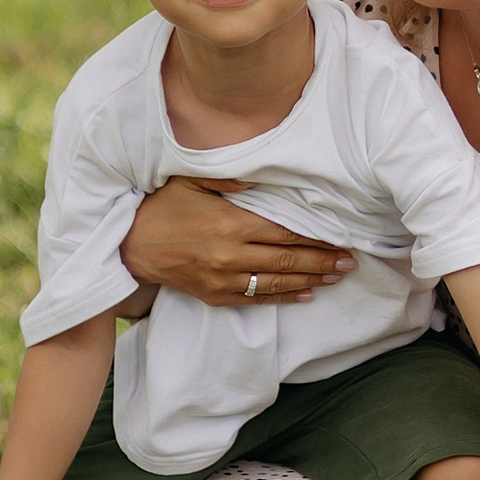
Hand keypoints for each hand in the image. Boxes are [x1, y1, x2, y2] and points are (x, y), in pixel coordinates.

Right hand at [122, 176, 353, 308]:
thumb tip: (258, 178)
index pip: (285, 232)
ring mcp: (224, 279)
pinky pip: (257, 300)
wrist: (129, 247)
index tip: (340, 238)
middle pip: (288, 260)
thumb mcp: (191, 181)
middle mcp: (231, 255)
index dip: (315, 237)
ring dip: (311, 280)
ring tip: (336, 277)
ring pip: (277, 282)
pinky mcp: (215, 296)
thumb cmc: (163, 208)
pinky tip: (306, 295)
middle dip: (323, 261)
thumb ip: (227, 179)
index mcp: (231, 224)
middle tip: (350, 262)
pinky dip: (285, 298)